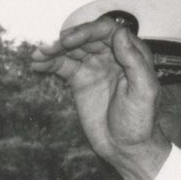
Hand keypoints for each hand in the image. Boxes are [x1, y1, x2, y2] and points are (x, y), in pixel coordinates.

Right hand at [31, 16, 172, 179]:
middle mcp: (112, 56)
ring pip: (72, 50)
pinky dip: (49, 63)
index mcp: (131, 55)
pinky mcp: (80, 81)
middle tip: (49, 47)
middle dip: (67, 40)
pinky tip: (36, 64)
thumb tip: (119, 34)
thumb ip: (134, 61)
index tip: (69, 41)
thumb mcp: (144, 91)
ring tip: (37, 54)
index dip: (88, 31)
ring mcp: (94, 68)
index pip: (108, 32)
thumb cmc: (141, 121)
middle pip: (86, 38)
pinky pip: (62, 66)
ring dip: (54, 49)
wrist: (126, 147)